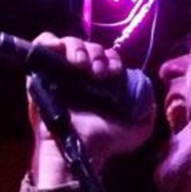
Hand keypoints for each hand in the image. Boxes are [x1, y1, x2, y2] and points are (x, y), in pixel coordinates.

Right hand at [27, 33, 155, 187]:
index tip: (115, 72)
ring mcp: (59, 75)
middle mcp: (80, 77)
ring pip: (68, 43)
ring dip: (78, 48)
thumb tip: (152, 98)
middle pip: (89, 47)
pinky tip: (62, 53)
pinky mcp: (38, 75)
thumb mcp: (138, 129)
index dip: (112, 59)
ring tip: (81, 65)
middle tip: (99, 72)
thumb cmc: (106, 143)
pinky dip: (50, 41)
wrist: (82, 150)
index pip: (107, 57)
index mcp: (100, 84)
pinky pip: (41, 45)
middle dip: (97, 54)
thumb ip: (148, 112)